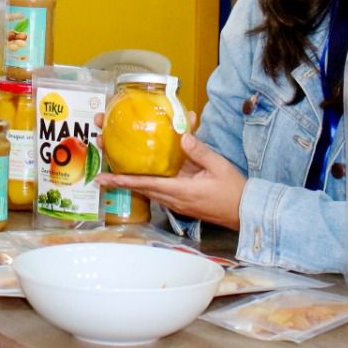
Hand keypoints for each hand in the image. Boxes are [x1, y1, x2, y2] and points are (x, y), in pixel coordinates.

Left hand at [97, 134, 246, 229]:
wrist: (247, 213)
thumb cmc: (234, 191)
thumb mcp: (219, 166)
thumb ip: (199, 151)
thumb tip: (183, 134)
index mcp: (181, 191)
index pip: (146, 184)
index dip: (122, 180)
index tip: (102, 178)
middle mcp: (174, 200)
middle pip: (141, 188)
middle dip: (120, 178)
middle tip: (100, 169)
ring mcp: (177, 203)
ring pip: (149, 190)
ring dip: (131, 181)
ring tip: (114, 168)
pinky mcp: (182, 202)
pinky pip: (160, 191)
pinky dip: (148, 182)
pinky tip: (143, 171)